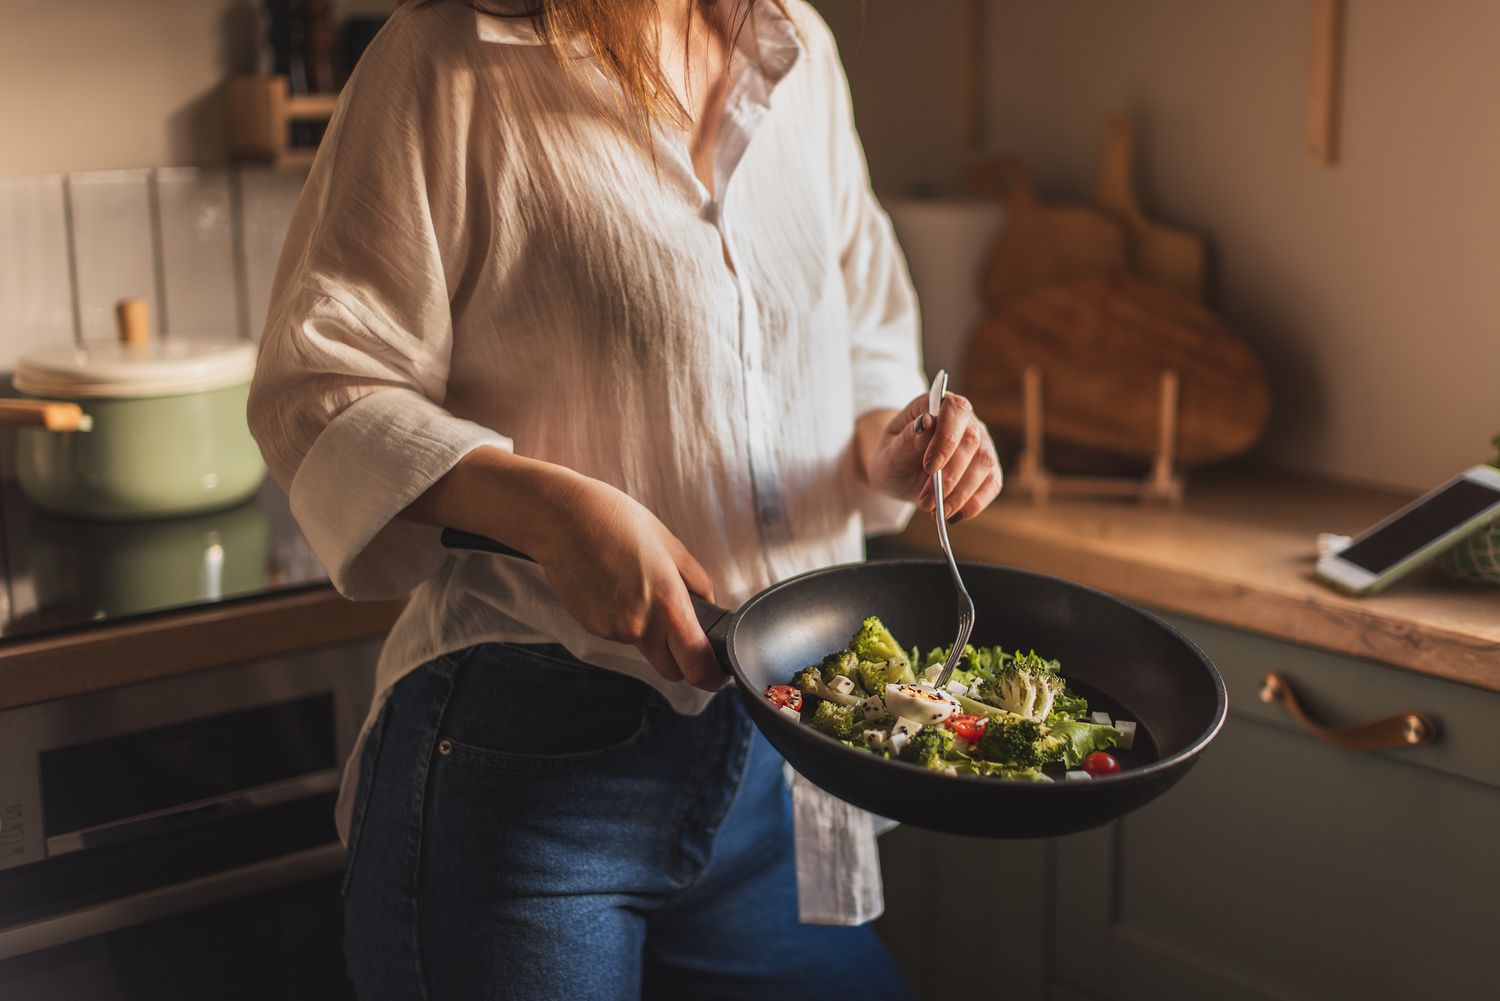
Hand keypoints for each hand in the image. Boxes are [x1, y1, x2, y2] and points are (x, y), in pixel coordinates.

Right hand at [534, 474, 725, 691]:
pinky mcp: (591, 626)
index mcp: (668, 603)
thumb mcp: (670, 544)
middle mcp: (640, 625)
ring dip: (648, 631)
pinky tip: (614, 587)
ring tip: (635, 586)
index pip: (696, 665)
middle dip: (681, 659)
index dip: (711, 676)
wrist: (563, 520)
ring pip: (642, 647)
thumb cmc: (617, 522)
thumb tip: (708, 605)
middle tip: (682, 631)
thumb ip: (695, 580)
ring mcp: (612, 630)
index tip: (717, 673)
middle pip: (671, 670)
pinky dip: (622, 618)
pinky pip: (617, 633)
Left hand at [858, 390, 1002, 524]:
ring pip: (985, 464)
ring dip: (960, 493)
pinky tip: (954, 515)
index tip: (929, 467)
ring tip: (935, 511)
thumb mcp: (890, 451)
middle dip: (949, 476)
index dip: (946, 439)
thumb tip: (925, 422)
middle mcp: (966, 421)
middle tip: (925, 501)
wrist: (898, 474)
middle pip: (972, 441)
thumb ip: (908, 439)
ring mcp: (981, 444)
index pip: (955, 410)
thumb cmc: (892, 457)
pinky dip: (975, 504)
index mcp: (939, 405)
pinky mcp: (988, 470)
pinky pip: (992, 485)